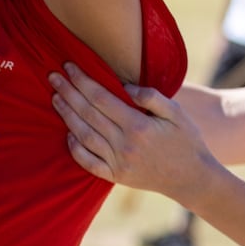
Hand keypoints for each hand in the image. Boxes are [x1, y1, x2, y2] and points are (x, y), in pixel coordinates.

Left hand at [49, 62, 211, 199]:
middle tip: (52, 77)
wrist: (192, 179)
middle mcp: (124, 145)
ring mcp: (118, 163)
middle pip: (88, 114)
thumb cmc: (187, 141)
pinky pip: (89, 163)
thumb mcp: (177, 113)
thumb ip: (152, 97)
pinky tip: (67, 134)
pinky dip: (75, 149)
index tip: (69, 67)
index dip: (83, 81)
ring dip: (67, 116)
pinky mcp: (116, 176)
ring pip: (84, 136)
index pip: (101, 98)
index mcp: (138, 126)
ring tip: (55, 98)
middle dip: (68, 93)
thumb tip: (124, 86)